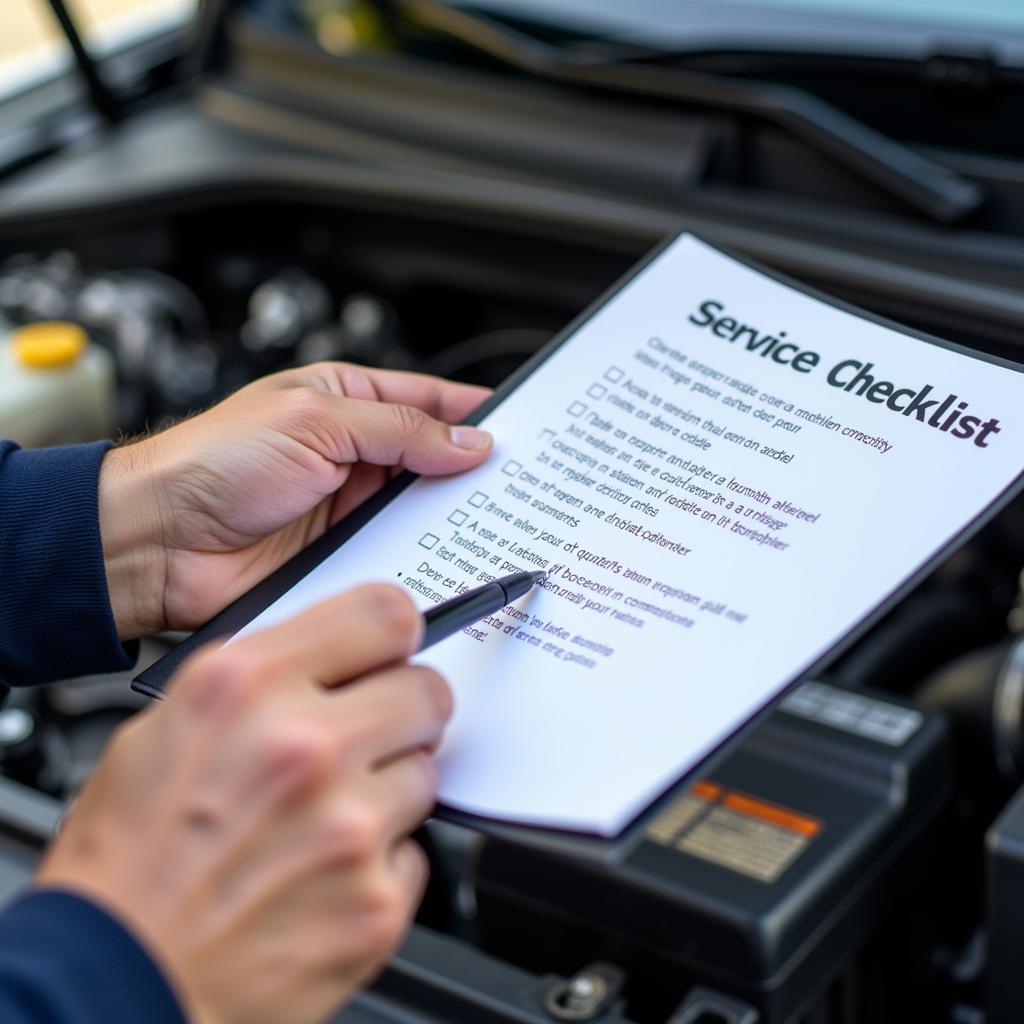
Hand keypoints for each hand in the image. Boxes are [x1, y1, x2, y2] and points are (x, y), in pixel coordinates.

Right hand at [38, 584, 448, 1023]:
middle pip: (426, 692)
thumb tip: (326, 656)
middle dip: (400, 711)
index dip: (393, 632)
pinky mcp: (377, 902)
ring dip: (387, 789)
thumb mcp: (168, 726)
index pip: (384, 614)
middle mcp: (306, 746)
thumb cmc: (128, 861)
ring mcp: (349, 827)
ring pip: (424, 772)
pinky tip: (325, 871)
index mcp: (247, 687)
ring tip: (324, 817)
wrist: (117, 982)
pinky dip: (381, 860)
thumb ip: (261, 675)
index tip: (392, 648)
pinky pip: (414, 851)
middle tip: (366, 736)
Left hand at [99, 362, 490, 637]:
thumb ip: (399, 429)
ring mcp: (350, 507)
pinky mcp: (344, 555)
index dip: (476, 412)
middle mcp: (353, 454)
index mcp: (345, 402)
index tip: (524, 428)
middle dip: (474, 470)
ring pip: (423, 510)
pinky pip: (399, 553)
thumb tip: (467, 440)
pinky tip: (452, 560)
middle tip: (524, 483)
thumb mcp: (315, 421)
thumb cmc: (212, 462)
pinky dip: (426, 557)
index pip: (428, 401)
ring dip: (453, 517)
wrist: (158, 541)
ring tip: (499, 521)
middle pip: (434, 459)